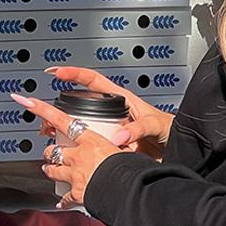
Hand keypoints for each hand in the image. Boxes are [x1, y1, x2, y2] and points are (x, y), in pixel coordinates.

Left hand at [11, 92, 123, 208]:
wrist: (128, 191)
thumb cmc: (129, 169)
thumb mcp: (126, 149)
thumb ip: (119, 146)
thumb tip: (123, 144)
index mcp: (91, 141)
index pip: (61, 120)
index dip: (42, 110)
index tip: (28, 102)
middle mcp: (78, 156)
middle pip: (54, 150)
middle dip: (50, 151)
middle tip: (50, 151)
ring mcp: (74, 175)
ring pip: (53, 170)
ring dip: (50, 170)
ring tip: (49, 169)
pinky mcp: (76, 193)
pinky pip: (65, 198)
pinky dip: (63, 201)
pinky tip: (60, 203)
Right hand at [45, 66, 174, 160]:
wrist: (179, 150)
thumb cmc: (171, 130)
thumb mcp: (156, 125)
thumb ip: (139, 128)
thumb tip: (120, 136)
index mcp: (121, 99)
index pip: (92, 80)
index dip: (73, 74)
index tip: (56, 72)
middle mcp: (113, 112)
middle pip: (79, 105)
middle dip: (59, 109)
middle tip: (45, 115)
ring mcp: (110, 128)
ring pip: (81, 126)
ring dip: (63, 131)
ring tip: (50, 135)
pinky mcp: (110, 144)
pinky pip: (89, 144)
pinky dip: (77, 148)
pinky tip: (68, 153)